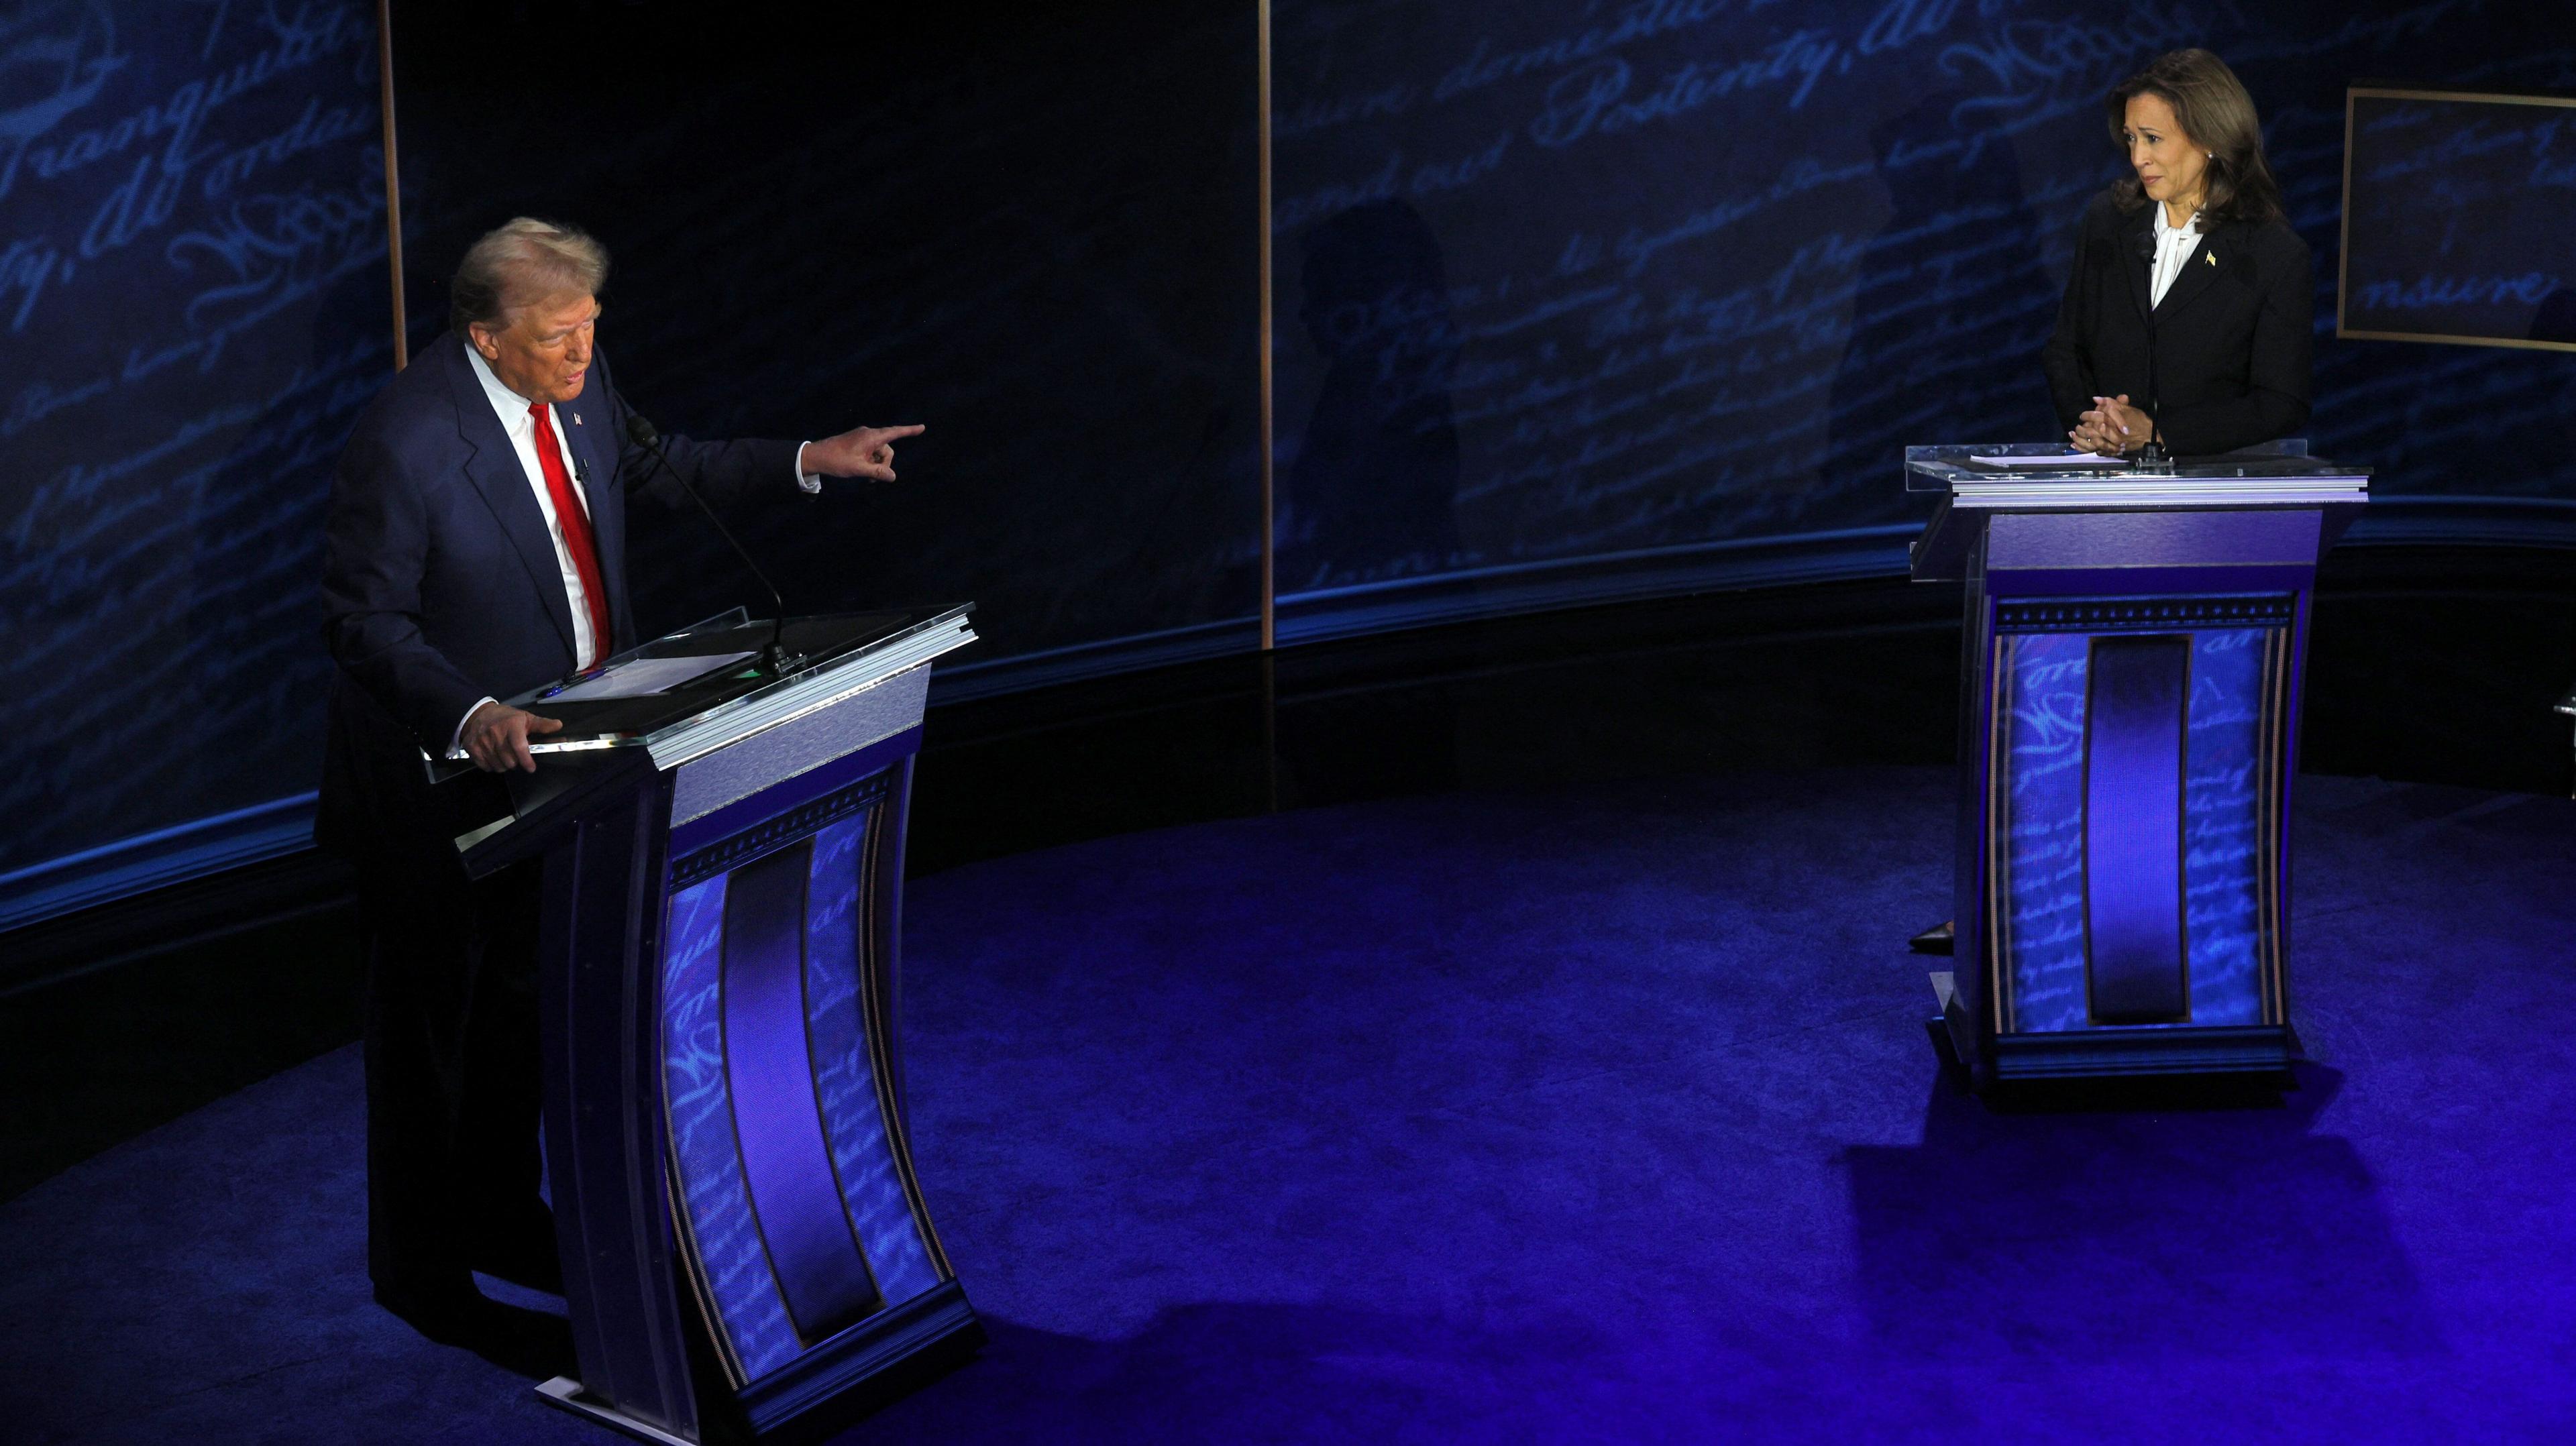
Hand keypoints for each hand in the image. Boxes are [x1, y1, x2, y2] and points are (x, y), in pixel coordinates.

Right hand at [461, 700, 561, 772]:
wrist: (479, 713)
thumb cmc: (506, 717)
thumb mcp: (525, 718)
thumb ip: (542, 724)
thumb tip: (558, 725)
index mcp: (511, 725)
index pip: (519, 747)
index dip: (526, 760)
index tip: (531, 767)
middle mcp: (495, 733)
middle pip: (510, 761)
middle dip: (516, 762)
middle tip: (516, 755)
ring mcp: (482, 741)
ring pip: (499, 766)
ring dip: (504, 764)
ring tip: (505, 754)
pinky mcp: (472, 748)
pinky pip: (486, 767)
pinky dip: (492, 765)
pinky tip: (494, 756)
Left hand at [800, 423, 925, 481]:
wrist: (816, 456)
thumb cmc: (836, 461)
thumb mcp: (859, 469)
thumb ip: (878, 472)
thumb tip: (893, 476)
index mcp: (870, 437)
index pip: (895, 432)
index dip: (909, 431)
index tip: (922, 428)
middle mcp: (868, 434)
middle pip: (887, 449)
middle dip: (885, 464)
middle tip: (873, 479)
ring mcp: (862, 438)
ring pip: (879, 452)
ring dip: (876, 465)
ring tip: (866, 477)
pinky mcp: (857, 443)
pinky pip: (871, 452)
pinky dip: (871, 462)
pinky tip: (862, 471)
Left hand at [2071, 394, 2152, 453]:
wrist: (2148, 436)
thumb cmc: (2138, 421)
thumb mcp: (2127, 409)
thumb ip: (2111, 403)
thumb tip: (2095, 399)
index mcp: (2116, 419)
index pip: (2098, 415)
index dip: (2088, 415)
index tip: (2082, 415)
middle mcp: (2114, 432)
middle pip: (2093, 429)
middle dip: (2083, 428)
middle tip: (2078, 426)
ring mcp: (2113, 443)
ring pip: (2094, 441)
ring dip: (2082, 439)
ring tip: (2075, 435)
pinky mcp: (2113, 451)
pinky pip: (2097, 451)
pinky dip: (2086, 449)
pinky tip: (2077, 446)